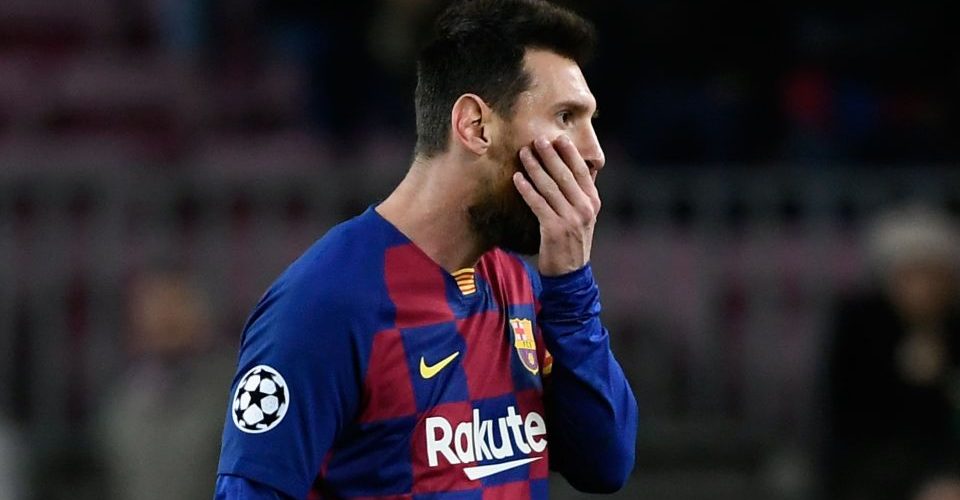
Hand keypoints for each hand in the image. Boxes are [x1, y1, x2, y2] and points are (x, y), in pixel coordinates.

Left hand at [513, 135, 600, 275]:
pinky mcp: (554, 229)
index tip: (558, 137)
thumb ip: (580, 193)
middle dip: (550, 155)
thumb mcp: (583, 215)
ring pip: (550, 187)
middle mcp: (584, 208)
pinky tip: (517, 179)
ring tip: (524, 154)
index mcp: (593, 201)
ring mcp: (570, 219)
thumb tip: (575, 167)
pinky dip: (527, 190)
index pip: (582, 171)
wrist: (570, 273)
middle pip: (565, 175)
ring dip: (535, 168)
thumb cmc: (572, 240)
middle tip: (537, 140)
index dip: (569, 153)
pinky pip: (538, 204)